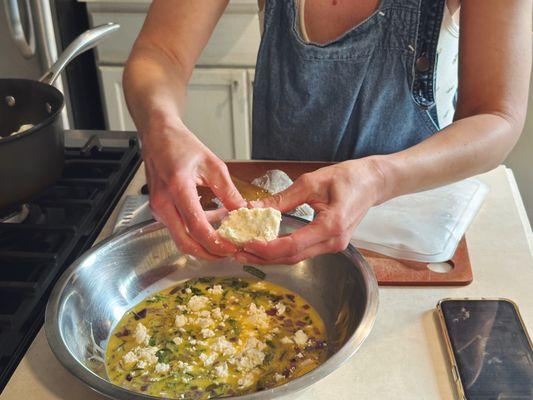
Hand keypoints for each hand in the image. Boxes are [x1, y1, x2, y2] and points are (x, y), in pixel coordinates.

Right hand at [142, 121, 245, 259]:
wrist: (157, 135)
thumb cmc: (181, 145)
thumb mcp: (213, 165)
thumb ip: (228, 191)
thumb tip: (242, 211)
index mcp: (178, 188)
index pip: (197, 227)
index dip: (216, 243)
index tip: (232, 246)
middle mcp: (163, 203)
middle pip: (185, 243)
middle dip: (208, 253)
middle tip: (228, 252)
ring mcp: (157, 208)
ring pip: (180, 239)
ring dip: (202, 244)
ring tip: (224, 239)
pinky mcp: (158, 210)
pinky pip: (177, 228)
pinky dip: (194, 232)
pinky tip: (211, 223)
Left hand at [235, 158, 384, 264]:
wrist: (373, 182)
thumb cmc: (347, 177)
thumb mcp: (311, 182)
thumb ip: (282, 199)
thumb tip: (253, 208)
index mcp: (331, 225)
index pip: (292, 245)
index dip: (267, 248)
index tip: (246, 243)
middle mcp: (333, 242)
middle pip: (292, 257)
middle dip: (262, 256)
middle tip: (237, 252)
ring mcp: (334, 245)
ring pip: (296, 257)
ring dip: (270, 256)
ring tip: (245, 250)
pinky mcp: (330, 243)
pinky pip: (303, 251)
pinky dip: (282, 251)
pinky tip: (265, 245)